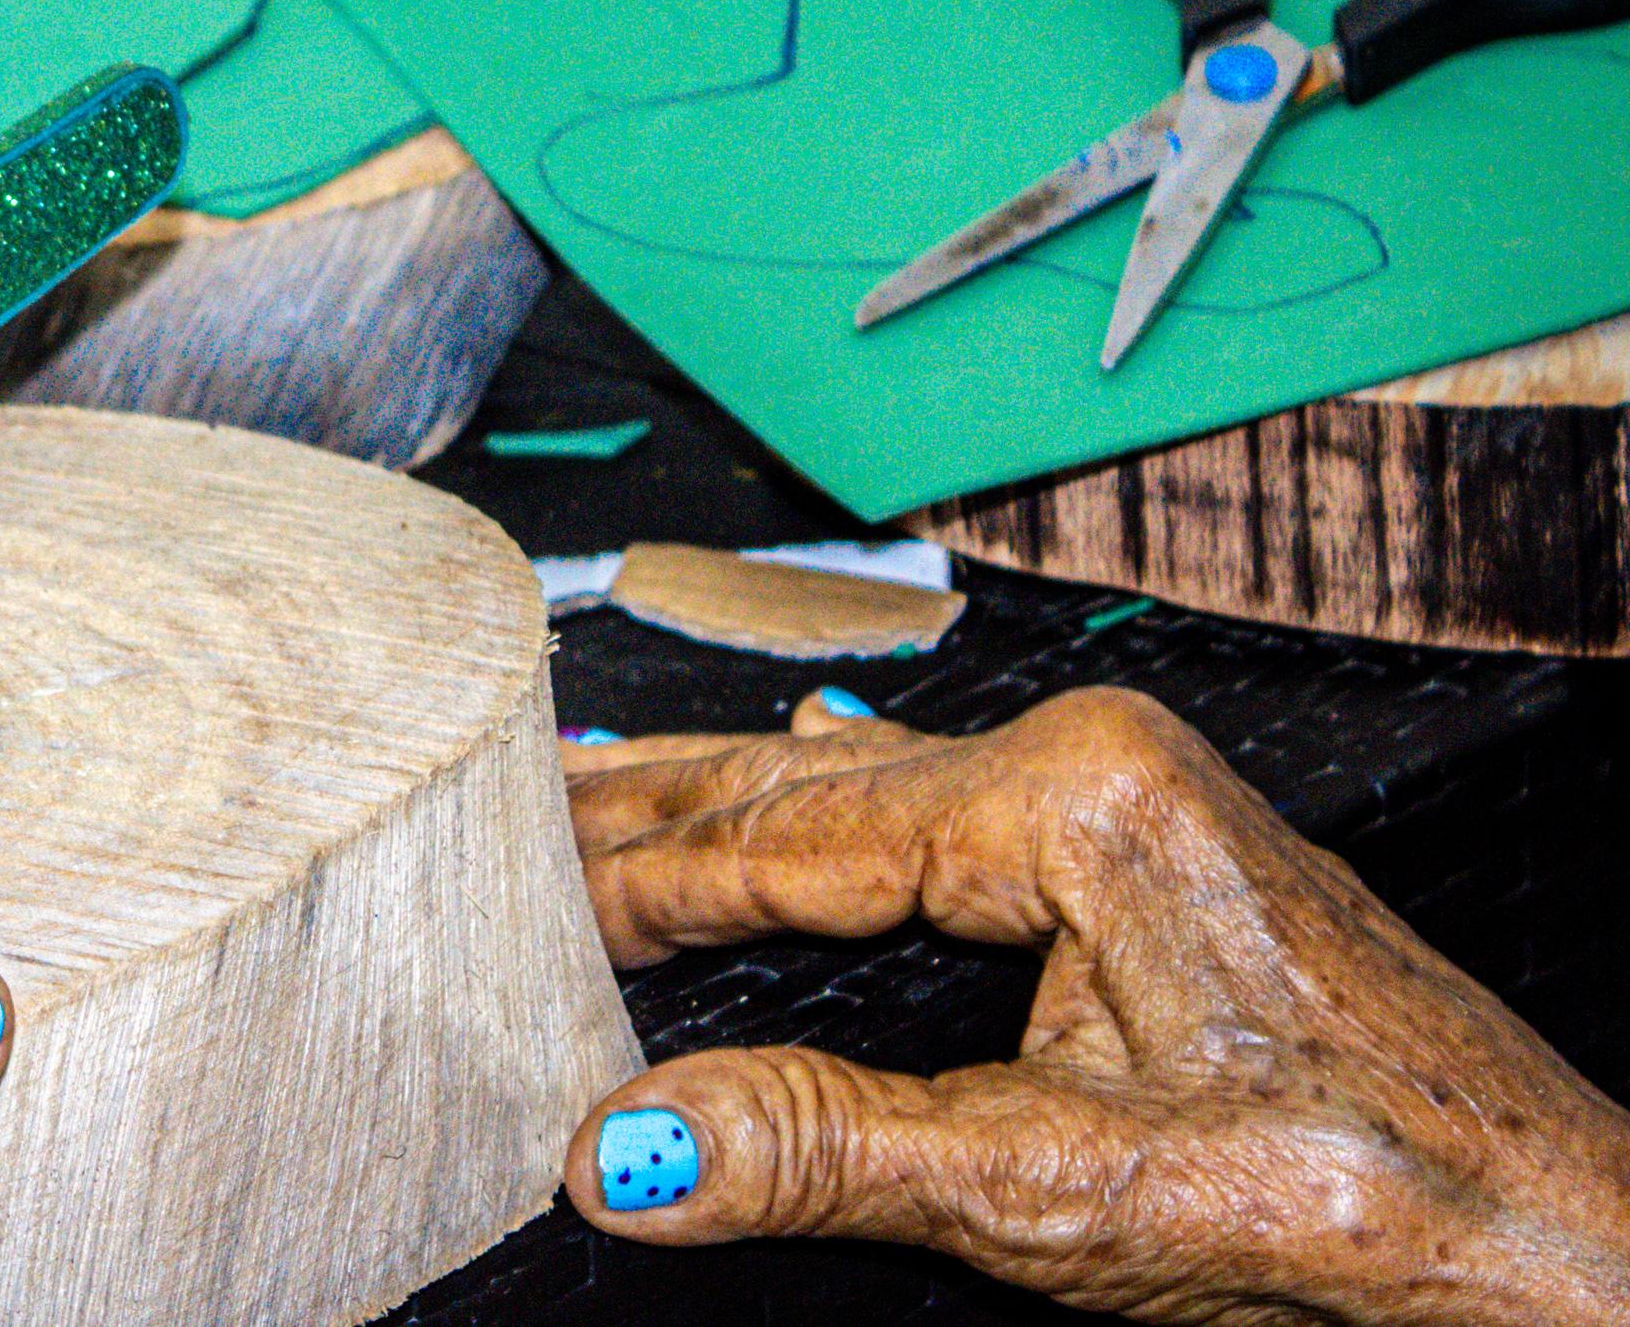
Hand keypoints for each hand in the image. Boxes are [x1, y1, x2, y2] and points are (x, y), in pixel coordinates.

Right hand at [562, 689, 1629, 1325]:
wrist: (1574, 1255)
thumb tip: (625, 1146)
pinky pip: (942, 816)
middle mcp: (1106, 767)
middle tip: (501, 802)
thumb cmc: (1385, 1215)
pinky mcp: (1157, 864)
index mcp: (1081, 799)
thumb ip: (829, 1154)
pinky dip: (830, 825)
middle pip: (813, 788)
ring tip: (596, 795)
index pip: (791, 838)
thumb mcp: (1064, 1199)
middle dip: (650, 807)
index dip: (636, 876)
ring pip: (872, 797)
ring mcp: (1138, 804)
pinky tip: (796, 781)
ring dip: (729, 814)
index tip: (507, 894)